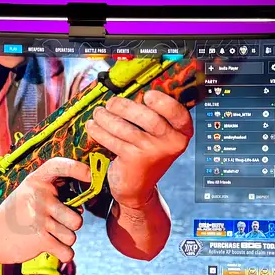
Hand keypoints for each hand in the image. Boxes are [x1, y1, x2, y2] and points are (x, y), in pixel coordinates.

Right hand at [0, 157, 88, 264]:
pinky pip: (67, 252)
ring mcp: (39, 218)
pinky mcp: (39, 239)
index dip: (77, 168)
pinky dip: (63, 253)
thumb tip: (81, 206)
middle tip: (56, 223)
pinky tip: (51, 247)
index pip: (58, 166)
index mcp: (37, 181)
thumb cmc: (20, 213)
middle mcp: (39, 197)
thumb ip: (55, 193)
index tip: (89, 175)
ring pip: (72, 236)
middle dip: (71, 225)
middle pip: (76, 218)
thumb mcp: (31, 193)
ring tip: (48, 233)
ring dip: (64, 239)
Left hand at [85, 91, 192, 209]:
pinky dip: (99, 131)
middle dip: (125, 107)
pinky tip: (93, 125)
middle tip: (111, 103)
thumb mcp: (159, 136)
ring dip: (107, 117)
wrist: (137, 187)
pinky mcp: (133, 161)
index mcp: (182, 133)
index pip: (179, 114)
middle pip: (149, 118)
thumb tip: (131, 87)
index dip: (164, 102)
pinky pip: (113, 140)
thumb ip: (154, 115)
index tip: (148, 95)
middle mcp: (171, 143)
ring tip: (98, 113)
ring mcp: (152, 153)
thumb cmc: (146, 153)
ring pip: (125, 128)